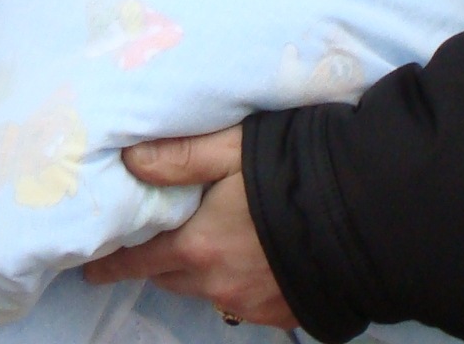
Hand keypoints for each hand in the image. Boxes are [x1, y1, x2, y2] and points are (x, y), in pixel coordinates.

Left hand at [82, 127, 296, 330]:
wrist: (373, 218)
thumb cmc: (299, 174)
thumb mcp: (236, 148)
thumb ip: (182, 155)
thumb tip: (129, 157)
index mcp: (199, 246)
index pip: (139, 260)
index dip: (112, 263)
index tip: (91, 270)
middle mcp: (219, 285)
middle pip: (171, 277)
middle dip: (156, 262)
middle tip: (148, 244)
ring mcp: (253, 306)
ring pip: (206, 292)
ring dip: (197, 273)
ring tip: (201, 249)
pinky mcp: (284, 315)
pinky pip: (244, 303)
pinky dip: (236, 284)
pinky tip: (250, 262)